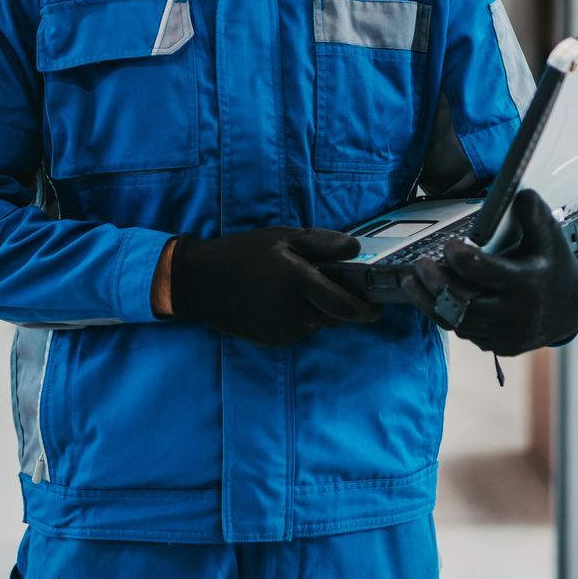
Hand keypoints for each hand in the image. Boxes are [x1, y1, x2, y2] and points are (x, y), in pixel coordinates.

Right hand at [170, 227, 381, 347]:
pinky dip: (298, 319)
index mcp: (299, 282)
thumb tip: (355, 248)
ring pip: (316, 324)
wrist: (201, 281)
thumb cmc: (242, 253)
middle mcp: (294, 311)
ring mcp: (282, 329)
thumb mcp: (281, 238)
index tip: (377, 308)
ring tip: (296, 289)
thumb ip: (321, 243)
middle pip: (334, 318)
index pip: (345, 306)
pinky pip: (297, 331)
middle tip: (329, 286)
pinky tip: (280, 301)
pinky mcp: (271, 340)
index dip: (366, 310)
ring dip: (317, 311)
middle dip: (340, 307)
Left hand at [396, 189, 577, 355]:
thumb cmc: (554, 266)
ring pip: (457, 322)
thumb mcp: (550, 237)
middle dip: (434, 282)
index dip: (459, 256)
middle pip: (461, 302)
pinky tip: (432, 295)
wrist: (571, 309)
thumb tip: (518, 192)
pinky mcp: (498, 346)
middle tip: (419, 263)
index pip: (481, 271)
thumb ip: (534, 214)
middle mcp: (515, 315)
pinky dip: (446, 313)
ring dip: (429, 300)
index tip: (449, 245)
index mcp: (526, 284)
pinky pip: (463, 332)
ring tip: (412, 279)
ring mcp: (505, 335)